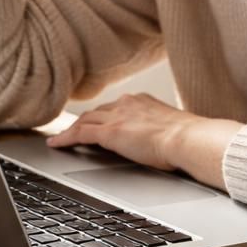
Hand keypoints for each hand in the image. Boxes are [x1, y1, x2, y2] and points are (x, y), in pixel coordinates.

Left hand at [46, 94, 246, 187]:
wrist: (190, 139)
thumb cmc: (188, 139)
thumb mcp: (171, 129)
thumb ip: (159, 131)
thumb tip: (162, 142)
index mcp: (142, 101)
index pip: (114, 108)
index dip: (101, 116)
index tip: (96, 122)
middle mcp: (127, 103)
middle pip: (96, 112)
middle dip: (84, 121)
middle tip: (73, 130)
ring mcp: (117, 116)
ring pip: (85, 121)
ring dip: (71, 130)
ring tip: (61, 139)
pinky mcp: (110, 132)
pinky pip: (80, 134)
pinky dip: (66, 138)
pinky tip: (57, 145)